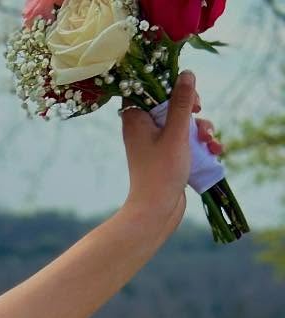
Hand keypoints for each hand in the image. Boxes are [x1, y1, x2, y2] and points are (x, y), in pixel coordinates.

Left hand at [120, 69, 207, 225]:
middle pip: (171, 104)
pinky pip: (185, 141)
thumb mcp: (176, 132)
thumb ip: (182, 102)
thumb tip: (186, 73)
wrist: (155, 212)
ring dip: (201, 128)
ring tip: (209, 141)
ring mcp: (155, 143)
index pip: (150, 88)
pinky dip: (200, 143)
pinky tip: (214, 150)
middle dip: (192, 110)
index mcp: (136, 119)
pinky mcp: (167, 156)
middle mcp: (143, 129)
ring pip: (182, 123)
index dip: (170, 85)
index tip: (186, 94)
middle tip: (199, 113)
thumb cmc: (161, 172)